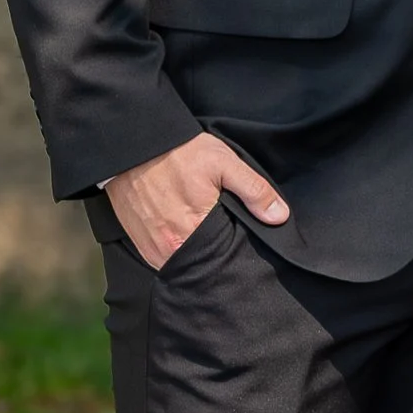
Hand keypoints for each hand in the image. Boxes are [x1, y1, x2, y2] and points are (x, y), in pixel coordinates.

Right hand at [106, 132, 286, 272]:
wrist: (133, 146)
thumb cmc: (178, 153)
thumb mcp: (224, 163)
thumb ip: (254, 191)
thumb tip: (279, 217)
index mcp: (194, 232)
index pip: (226, 258)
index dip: (238, 252)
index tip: (245, 244)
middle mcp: (171, 249)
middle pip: (205, 265)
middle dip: (219, 258)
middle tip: (228, 240)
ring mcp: (154, 250)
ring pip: (186, 265)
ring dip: (199, 257)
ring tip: (209, 239)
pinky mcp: (142, 246)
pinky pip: (167, 261)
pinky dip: (180, 254)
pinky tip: (190, 238)